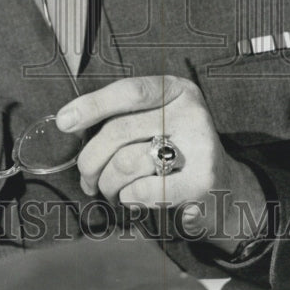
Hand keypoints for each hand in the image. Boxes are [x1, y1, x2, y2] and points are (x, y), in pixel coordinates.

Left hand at [55, 75, 265, 252]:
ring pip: (125, 162)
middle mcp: (191, 112)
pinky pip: (143, 190)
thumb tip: (70, 122)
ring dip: (107, 184)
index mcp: (176, 90)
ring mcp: (200, 145)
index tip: (64, 122)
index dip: (92, 105)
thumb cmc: (174, 152)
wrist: (225, 189)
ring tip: (109, 191)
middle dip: (91, 160)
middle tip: (86, 179)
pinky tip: (132, 199)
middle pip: (119, 131)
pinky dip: (127, 198)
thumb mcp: (156, 121)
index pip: (129, 92)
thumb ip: (123, 117)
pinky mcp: (202, 181)